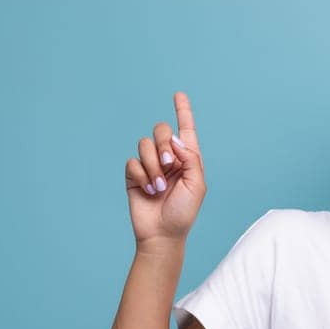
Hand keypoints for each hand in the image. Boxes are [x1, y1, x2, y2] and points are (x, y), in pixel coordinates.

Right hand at [125, 91, 206, 246]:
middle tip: (169, 164)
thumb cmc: (183, 213)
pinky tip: (147, 190)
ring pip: (144, 144)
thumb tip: (174, 140)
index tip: (179, 94)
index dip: (183, 111)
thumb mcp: (197, 185)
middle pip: (161, 130)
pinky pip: (133, 161)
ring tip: (158, 187)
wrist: (162, 234)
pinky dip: (141, 175)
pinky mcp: (134, 175)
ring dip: (153, 166)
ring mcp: (150, 166)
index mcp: (187, 159)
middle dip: (163, 144)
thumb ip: (190, 158)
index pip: (185, 130)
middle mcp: (168, 159)